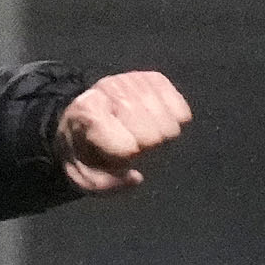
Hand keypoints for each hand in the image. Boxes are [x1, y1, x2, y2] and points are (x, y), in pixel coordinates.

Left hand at [56, 68, 189, 193]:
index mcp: (88, 112)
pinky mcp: (155, 78)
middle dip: (145, 147)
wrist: (82, 118)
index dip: (125, 158)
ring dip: (160, 135)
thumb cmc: (86, 150)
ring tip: (140, 131)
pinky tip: (153, 120)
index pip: (128, 147)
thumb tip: (136, 178)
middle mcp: (111, 89)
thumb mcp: (85, 177)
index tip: (114, 153)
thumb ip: (106, 185)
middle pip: (154, 136)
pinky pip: (183, 112)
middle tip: (130, 142)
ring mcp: (134, 80)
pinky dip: (173, 122)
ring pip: (171, 124)